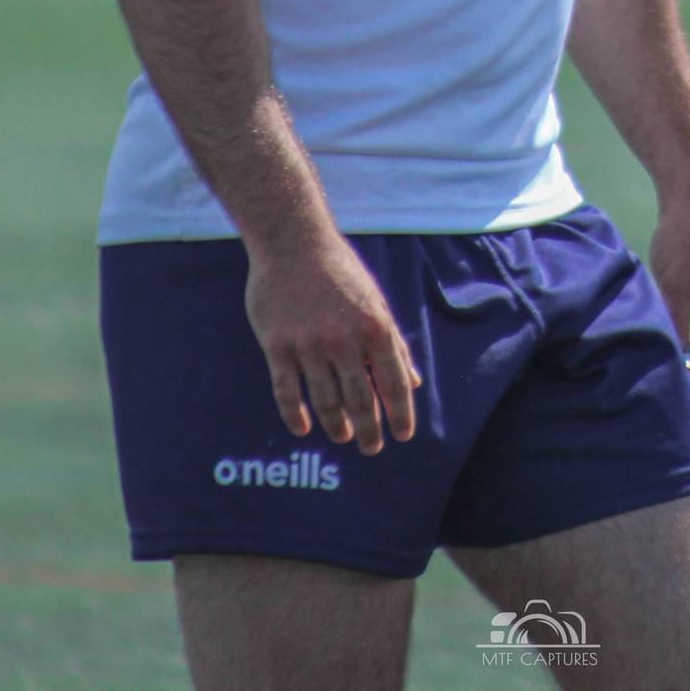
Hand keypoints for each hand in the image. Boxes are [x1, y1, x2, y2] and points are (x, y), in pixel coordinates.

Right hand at [244, 233, 421, 454]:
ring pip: (326, 401)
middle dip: (369, 429)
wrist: (293, 242)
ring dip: (337, 426)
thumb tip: (412, 383)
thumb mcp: (375, 302)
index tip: (403, 436)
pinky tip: (303, 428)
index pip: (392, 382)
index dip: (400, 414)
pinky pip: (286, 391)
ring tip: (344, 437)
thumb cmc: (340, 272)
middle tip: (372, 448)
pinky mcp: (277, 345)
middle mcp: (344, 339)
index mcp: (374, 326)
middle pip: (360, 399)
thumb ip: (393, 343)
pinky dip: (295, 415)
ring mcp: (309, 344)